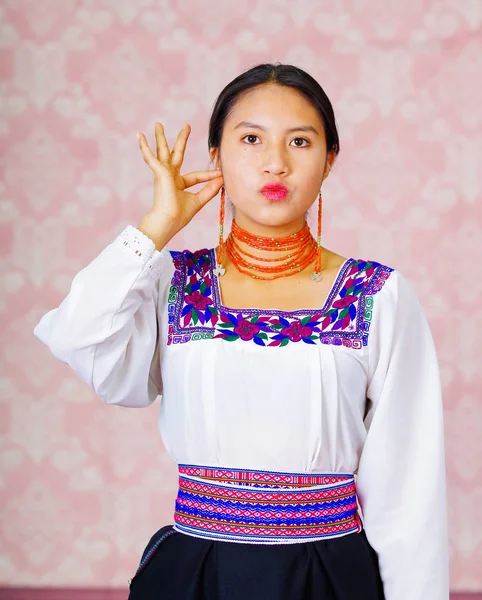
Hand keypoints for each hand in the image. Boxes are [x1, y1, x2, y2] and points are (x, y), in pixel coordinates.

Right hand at [137, 122, 222, 240]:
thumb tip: (221, 178)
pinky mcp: (159, 172)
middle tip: (187, 125)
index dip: (208, 174)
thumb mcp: (199, 200)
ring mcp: (163, 173)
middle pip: (177, 154)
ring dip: (160, 138)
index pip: (196, 176)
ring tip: (158, 124)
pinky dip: (144, 147)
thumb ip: (210, 189)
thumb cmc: (180, 215)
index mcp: (179, 185)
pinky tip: (139, 136)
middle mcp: (170, 177)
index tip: (220, 172)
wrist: (168, 221)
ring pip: (162, 151)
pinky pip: (150, 157)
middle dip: (182, 140)